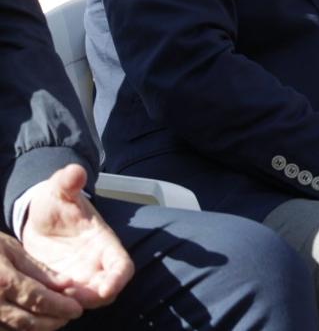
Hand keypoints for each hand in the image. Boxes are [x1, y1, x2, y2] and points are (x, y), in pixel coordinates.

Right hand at [0, 233, 82, 330]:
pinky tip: (30, 323)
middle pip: (26, 321)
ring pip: (12, 329)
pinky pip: (0, 328)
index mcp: (2, 280)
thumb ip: (38, 270)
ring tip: (53, 321)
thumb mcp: (10, 250)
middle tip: (69, 317)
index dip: (60, 307)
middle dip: (52, 321)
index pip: (38, 299)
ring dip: (36, 329)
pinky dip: (16, 328)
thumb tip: (66, 285)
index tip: (77, 309)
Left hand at [20, 165, 132, 310]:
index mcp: (104, 242)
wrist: (40, 217)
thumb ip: (67, 182)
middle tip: (68, 296)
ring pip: (86, 300)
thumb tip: (75, 170)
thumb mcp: (59, 191)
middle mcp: (97, 263)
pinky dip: (58, 303)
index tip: (106, 289)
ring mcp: (80, 276)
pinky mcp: (62, 285)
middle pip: (107, 290)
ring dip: (73, 303)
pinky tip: (42, 297)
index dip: (118, 279)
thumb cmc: (55, 203)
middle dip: (92, 297)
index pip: (123, 266)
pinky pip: (66, 301)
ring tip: (52, 296)